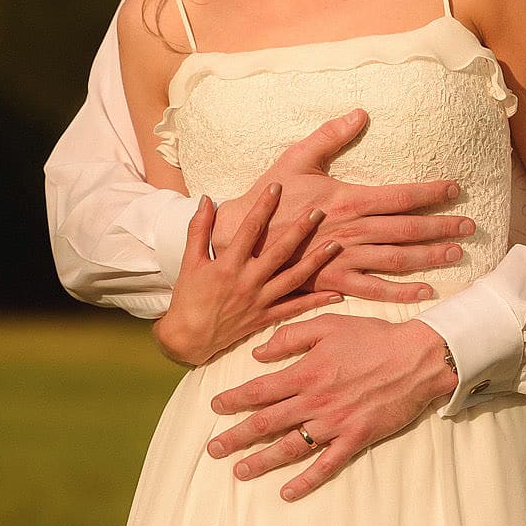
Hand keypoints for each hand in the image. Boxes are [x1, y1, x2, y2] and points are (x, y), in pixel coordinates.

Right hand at [153, 187, 343, 366]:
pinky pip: (295, 307)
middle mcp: (247, 281)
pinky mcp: (266, 317)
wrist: (188, 338)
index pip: (250, 229)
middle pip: (279, 251)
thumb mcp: (189, 262)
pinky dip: (316, 301)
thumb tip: (205, 199)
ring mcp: (260, 301)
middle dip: (301, 230)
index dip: (264, 205)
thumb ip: (198, 229)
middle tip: (319, 211)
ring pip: (294, 278)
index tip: (277, 186)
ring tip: (336, 245)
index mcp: (228, 265)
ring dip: (316, 261)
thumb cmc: (188, 298)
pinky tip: (337, 292)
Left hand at [204, 315, 457, 499]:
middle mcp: (315, 401)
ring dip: (261, 461)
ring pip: (290, 447)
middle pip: (267, 423)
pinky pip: (326, 465)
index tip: (215, 407)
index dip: (234, 400)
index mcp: (307, 372)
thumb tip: (259, 354)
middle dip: (236, 437)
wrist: (419, 358)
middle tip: (213, 449)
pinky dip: (305, 480)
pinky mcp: (355, 438)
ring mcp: (335, 423)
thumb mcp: (330, 325)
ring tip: (239, 471)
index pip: (260, 390)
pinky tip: (287, 492)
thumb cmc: (375, 337)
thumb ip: (291, 337)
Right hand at [213, 109, 475, 302]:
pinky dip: (401, 293)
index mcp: (348, 200)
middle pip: (406, 229)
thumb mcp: (297, 158)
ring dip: (428, 258)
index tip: (455, 189)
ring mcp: (344, 258)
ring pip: (396, 260)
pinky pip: (373, 290)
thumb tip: (360, 114)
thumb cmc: (271, 196)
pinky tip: (425, 293)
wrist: (241, 238)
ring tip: (455, 253)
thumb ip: (330, 136)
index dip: (430, 192)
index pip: (400, 196)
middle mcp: (352, 230)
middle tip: (469, 226)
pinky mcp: (333, 281)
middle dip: (441, 227)